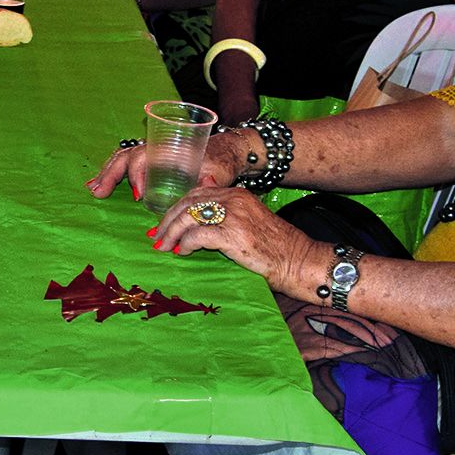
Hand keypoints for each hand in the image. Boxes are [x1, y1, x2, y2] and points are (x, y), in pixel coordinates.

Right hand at [86, 133, 243, 205]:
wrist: (228, 151)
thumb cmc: (222, 163)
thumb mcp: (217, 173)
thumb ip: (208, 181)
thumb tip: (204, 184)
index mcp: (170, 150)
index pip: (144, 158)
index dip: (138, 176)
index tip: (139, 196)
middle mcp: (157, 149)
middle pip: (127, 156)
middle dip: (110, 174)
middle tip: (97, 191)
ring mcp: (153, 154)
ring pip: (123, 158)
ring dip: (107, 173)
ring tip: (93, 188)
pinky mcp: (152, 161)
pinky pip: (127, 162)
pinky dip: (113, 172)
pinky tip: (101, 183)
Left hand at [148, 186, 319, 286]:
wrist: (298, 260)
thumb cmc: (273, 246)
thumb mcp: (249, 218)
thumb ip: (226, 209)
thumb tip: (200, 201)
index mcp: (236, 194)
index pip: (195, 193)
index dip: (175, 208)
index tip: (163, 224)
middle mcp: (233, 199)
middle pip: (187, 203)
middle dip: (168, 221)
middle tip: (156, 237)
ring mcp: (233, 215)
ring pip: (188, 217)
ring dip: (172, 233)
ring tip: (164, 247)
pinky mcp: (233, 234)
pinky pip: (198, 235)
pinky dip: (186, 244)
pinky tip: (183, 252)